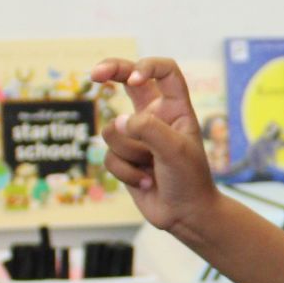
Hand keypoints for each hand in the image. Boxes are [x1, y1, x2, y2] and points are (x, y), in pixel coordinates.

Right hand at [91, 54, 214, 234]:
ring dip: (129, 153)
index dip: (147, 67)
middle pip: (128, 80)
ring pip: (113, 130)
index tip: (134, 78)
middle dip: (110, 71)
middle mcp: (155, 117)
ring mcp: (137, 136)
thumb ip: (148, 129)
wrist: (186, 215)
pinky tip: (145, 183)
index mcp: (176, 108)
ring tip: (152, 169)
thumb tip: (118, 121)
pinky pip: (109, 157)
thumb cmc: (190, 179)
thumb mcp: (175, 150)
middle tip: (93, 74)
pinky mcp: (124, 157)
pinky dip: (126, 172)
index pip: (165, 71)